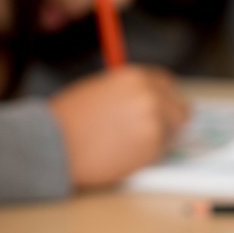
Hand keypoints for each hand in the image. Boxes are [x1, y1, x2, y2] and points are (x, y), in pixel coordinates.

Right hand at [50, 65, 188, 187]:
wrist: (54, 144)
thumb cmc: (68, 119)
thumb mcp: (98, 90)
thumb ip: (127, 92)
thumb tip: (148, 99)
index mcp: (135, 77)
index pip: (167, 83)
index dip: (164, 97)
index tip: (161, 107)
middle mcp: (150, 96)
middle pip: (179, 110)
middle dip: (168, 121)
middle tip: (150, 132)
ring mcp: (154, 123)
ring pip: (170, 135)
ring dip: (156, 140)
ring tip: (124, 143)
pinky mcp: (152, 149)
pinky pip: (158, 153)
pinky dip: (144, 156)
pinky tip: (120, 153)